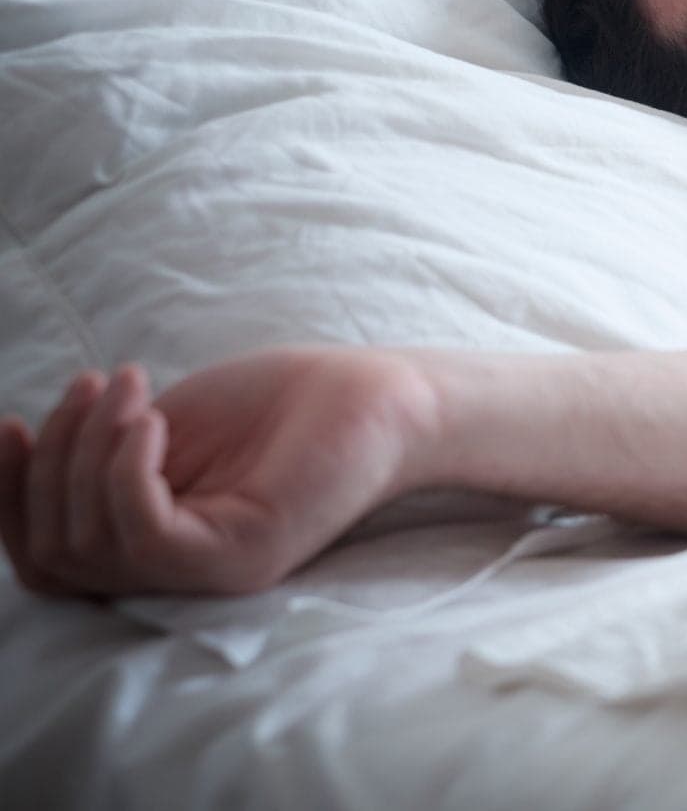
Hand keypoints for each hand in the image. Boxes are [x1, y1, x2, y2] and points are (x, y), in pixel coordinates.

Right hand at [0, 348, 440, 598]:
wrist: (375, 396)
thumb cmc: (278, 406)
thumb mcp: (161, 429)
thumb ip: (98, 459)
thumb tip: (23, 455)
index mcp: (153, 550)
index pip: (44, 558)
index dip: (7, 495)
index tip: (11, 421)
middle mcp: (177, 577)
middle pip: (53, 552)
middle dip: (51, 460)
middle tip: (97, 384)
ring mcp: (209, 574)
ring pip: (88, 542)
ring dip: (88, 449)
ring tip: (130, 385)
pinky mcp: (240, 558)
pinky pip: (143, 531)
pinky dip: (127, 467)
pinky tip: (152, 416)